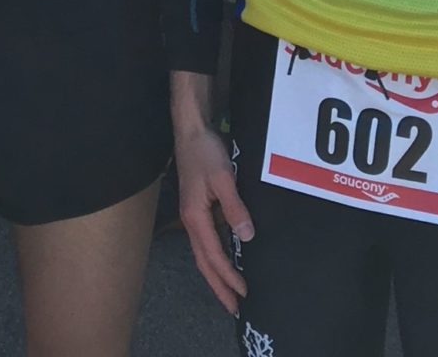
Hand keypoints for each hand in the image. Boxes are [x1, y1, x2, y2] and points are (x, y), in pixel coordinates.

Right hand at [170, 106, 251, 313]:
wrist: (191, 131)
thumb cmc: (205, 152)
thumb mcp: (224, 178)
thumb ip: (235, 208)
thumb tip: (247, 236)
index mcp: (195, 217)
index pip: (213, 255)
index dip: (227, 276)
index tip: (243, 292)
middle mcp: (191, 221)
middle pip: (203, 262)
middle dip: (218, 286)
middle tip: (233, 307)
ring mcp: (193, 215)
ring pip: (203, 253)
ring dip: (216, 274)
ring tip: (229, 292)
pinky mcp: (197, 208)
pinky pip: (207, 240)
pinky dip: (216, 257)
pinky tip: (226, 259)